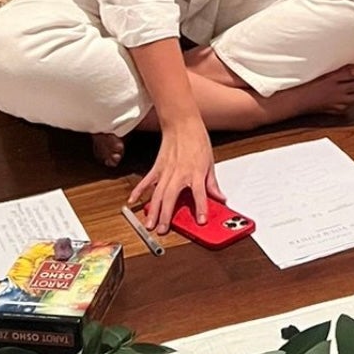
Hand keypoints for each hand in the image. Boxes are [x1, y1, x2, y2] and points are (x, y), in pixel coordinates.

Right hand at [127, 116, 224, 234]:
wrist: (182, 123)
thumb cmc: (197, 139)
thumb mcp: (210, 162)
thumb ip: (212, 183)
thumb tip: (219, 197)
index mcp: (196, 173)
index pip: (200, 194)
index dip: (201, 208)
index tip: (201, 221)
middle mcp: (179, 174)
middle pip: (171, 198)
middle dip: (166, 215)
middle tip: (163, 230)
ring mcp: (166, 171)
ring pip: (157, 194)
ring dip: (152, 210)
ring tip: (149, 224)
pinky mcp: (157, 167)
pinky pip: (146, 181)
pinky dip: (139, 191)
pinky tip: (133, 201)